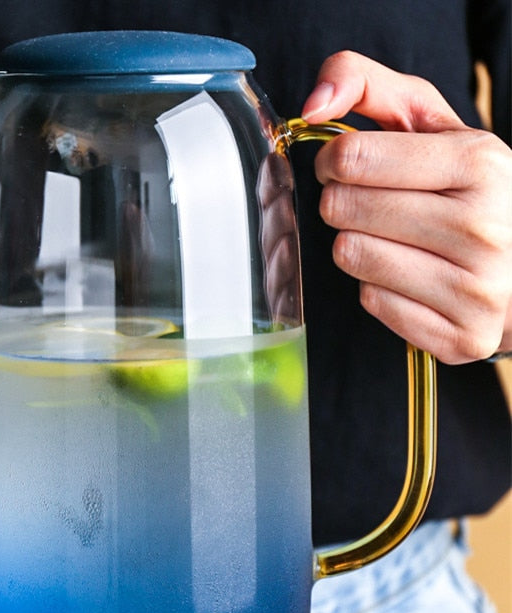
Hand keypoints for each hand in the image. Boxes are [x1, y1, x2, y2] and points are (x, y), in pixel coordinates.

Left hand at [302, 51, 511, 363]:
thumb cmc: (467, 191)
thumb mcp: (435, 127)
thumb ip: (371, 90)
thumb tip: (314, 103)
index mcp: (479, 164)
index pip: (352, 157)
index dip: (333, 161)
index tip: (346, 166)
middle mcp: (483, 227)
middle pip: (343, 208)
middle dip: (343, 203)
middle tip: (369, 205)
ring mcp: (476, 289)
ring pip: (352, 256)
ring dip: (357, 246)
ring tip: (392, 239)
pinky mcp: (460, 336)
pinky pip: (372, 303)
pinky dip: (378, 289)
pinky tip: (409, 278)